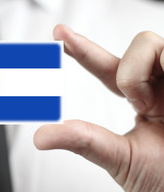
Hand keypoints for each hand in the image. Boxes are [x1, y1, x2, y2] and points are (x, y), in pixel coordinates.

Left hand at [34, 24, 163, 191]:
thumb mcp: (120, 158)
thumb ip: (84, 141)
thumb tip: (40, 137)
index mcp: (144, 101)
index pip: (108, 68)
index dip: (83, 50)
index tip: (59, 33)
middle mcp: (163, 88)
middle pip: (140, 46)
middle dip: (128, 71)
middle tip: (137, 103)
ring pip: (154, 44)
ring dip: (141, 74)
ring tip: (153, 106)